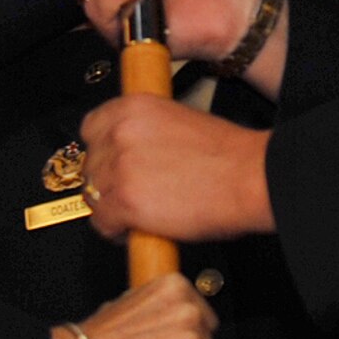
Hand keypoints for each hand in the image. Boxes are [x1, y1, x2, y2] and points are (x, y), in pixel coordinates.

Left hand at [80, 95, 274, 241]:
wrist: (248, 178)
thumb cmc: (226, 155)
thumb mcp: (178, 120)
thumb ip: (146, 131)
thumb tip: (131, 151)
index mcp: (133, 107)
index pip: (90, 128)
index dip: (102, 151)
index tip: (111, 163)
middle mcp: (121, 133)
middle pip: (90, 164)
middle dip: (106, 182)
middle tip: (129, 193)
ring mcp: (120, 167)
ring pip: (92, 194)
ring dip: (110, 207)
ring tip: (135, 214)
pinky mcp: (126, 201)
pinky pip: (102, 222)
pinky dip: (116, 231)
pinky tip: (136, 229)